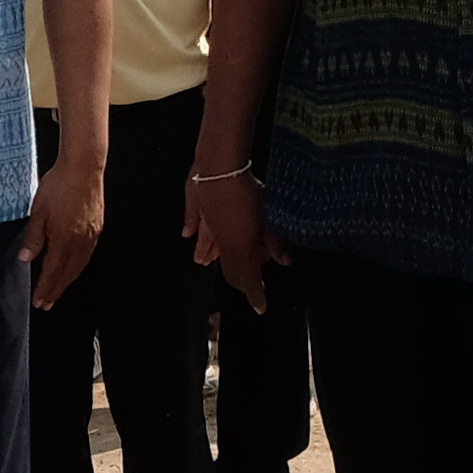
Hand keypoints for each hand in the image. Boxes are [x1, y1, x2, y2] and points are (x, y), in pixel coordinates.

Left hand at [21, 147, 106, 310]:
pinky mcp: (97, 226)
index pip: (53, 272)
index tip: (39, 302)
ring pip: (80, 266)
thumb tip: (25, 260)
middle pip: (68, 274)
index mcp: (63, 239)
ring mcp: (91, 235)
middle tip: (47, 304)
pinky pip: (88, 254)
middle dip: (56, 290)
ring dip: (68, 281)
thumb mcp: (39, 211)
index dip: (45, 288)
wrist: (84, 167)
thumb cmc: (58, 185)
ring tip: (59, 290)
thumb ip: (33, 237)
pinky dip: (79, 266)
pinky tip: (75, 266)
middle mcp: (80, 242)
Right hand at [189, 167, 290, 310]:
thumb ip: (274, 242)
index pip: (246, 279)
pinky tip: (188, 232)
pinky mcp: (195, 204)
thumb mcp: (268, 219)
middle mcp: (219, 240)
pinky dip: (194, 229)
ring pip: (208, 246)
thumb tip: (284, 261)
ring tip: (206, 260)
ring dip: (211, 254)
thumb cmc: (247, 192)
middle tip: (248, 284)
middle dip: (237, 276)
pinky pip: (194, 222)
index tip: (260, 307)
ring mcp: (205, 223)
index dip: (254, 294)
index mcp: (237, 247)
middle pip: (227, 266)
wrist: (219, 165)